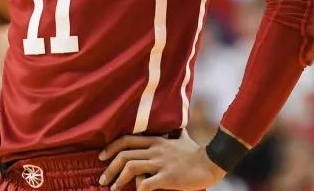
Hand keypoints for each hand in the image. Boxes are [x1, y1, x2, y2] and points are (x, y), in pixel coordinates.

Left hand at [98, 131, 225, 190]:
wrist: (211, 163)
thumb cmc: (196, 153)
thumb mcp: (183, 139)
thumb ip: (176, 134)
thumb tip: (178, 128)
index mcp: (156, 141)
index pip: (127, 140)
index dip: (111, 148)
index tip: (101, 157)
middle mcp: (155, 150)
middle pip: (124, 155)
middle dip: (109, 168)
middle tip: (102, 179)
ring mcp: (161, 163)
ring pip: (131, 168)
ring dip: (119, 179)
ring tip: (113, 188)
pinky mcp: (168, 177)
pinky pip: (146, 184)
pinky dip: (138, 190)